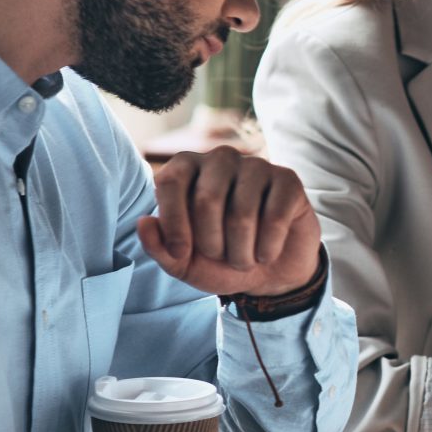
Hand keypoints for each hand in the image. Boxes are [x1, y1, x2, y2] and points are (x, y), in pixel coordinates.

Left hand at [139, 149, 322, 297]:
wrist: (269, 272)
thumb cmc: (220, 261)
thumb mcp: (183, 263)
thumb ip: (158, 247)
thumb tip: (144, 223)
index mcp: (187, 169)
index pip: (170, 181)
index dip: (173, 222)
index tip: (182, 253)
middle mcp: (220, 159)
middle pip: (207, 198)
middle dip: (212, 243)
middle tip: (221, 258)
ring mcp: (257, 166)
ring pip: (242, 212)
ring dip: (241, 252)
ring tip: (244, 260)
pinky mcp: (288, 180)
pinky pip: (275, 217)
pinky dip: (267, 247)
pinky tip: (266, 253)